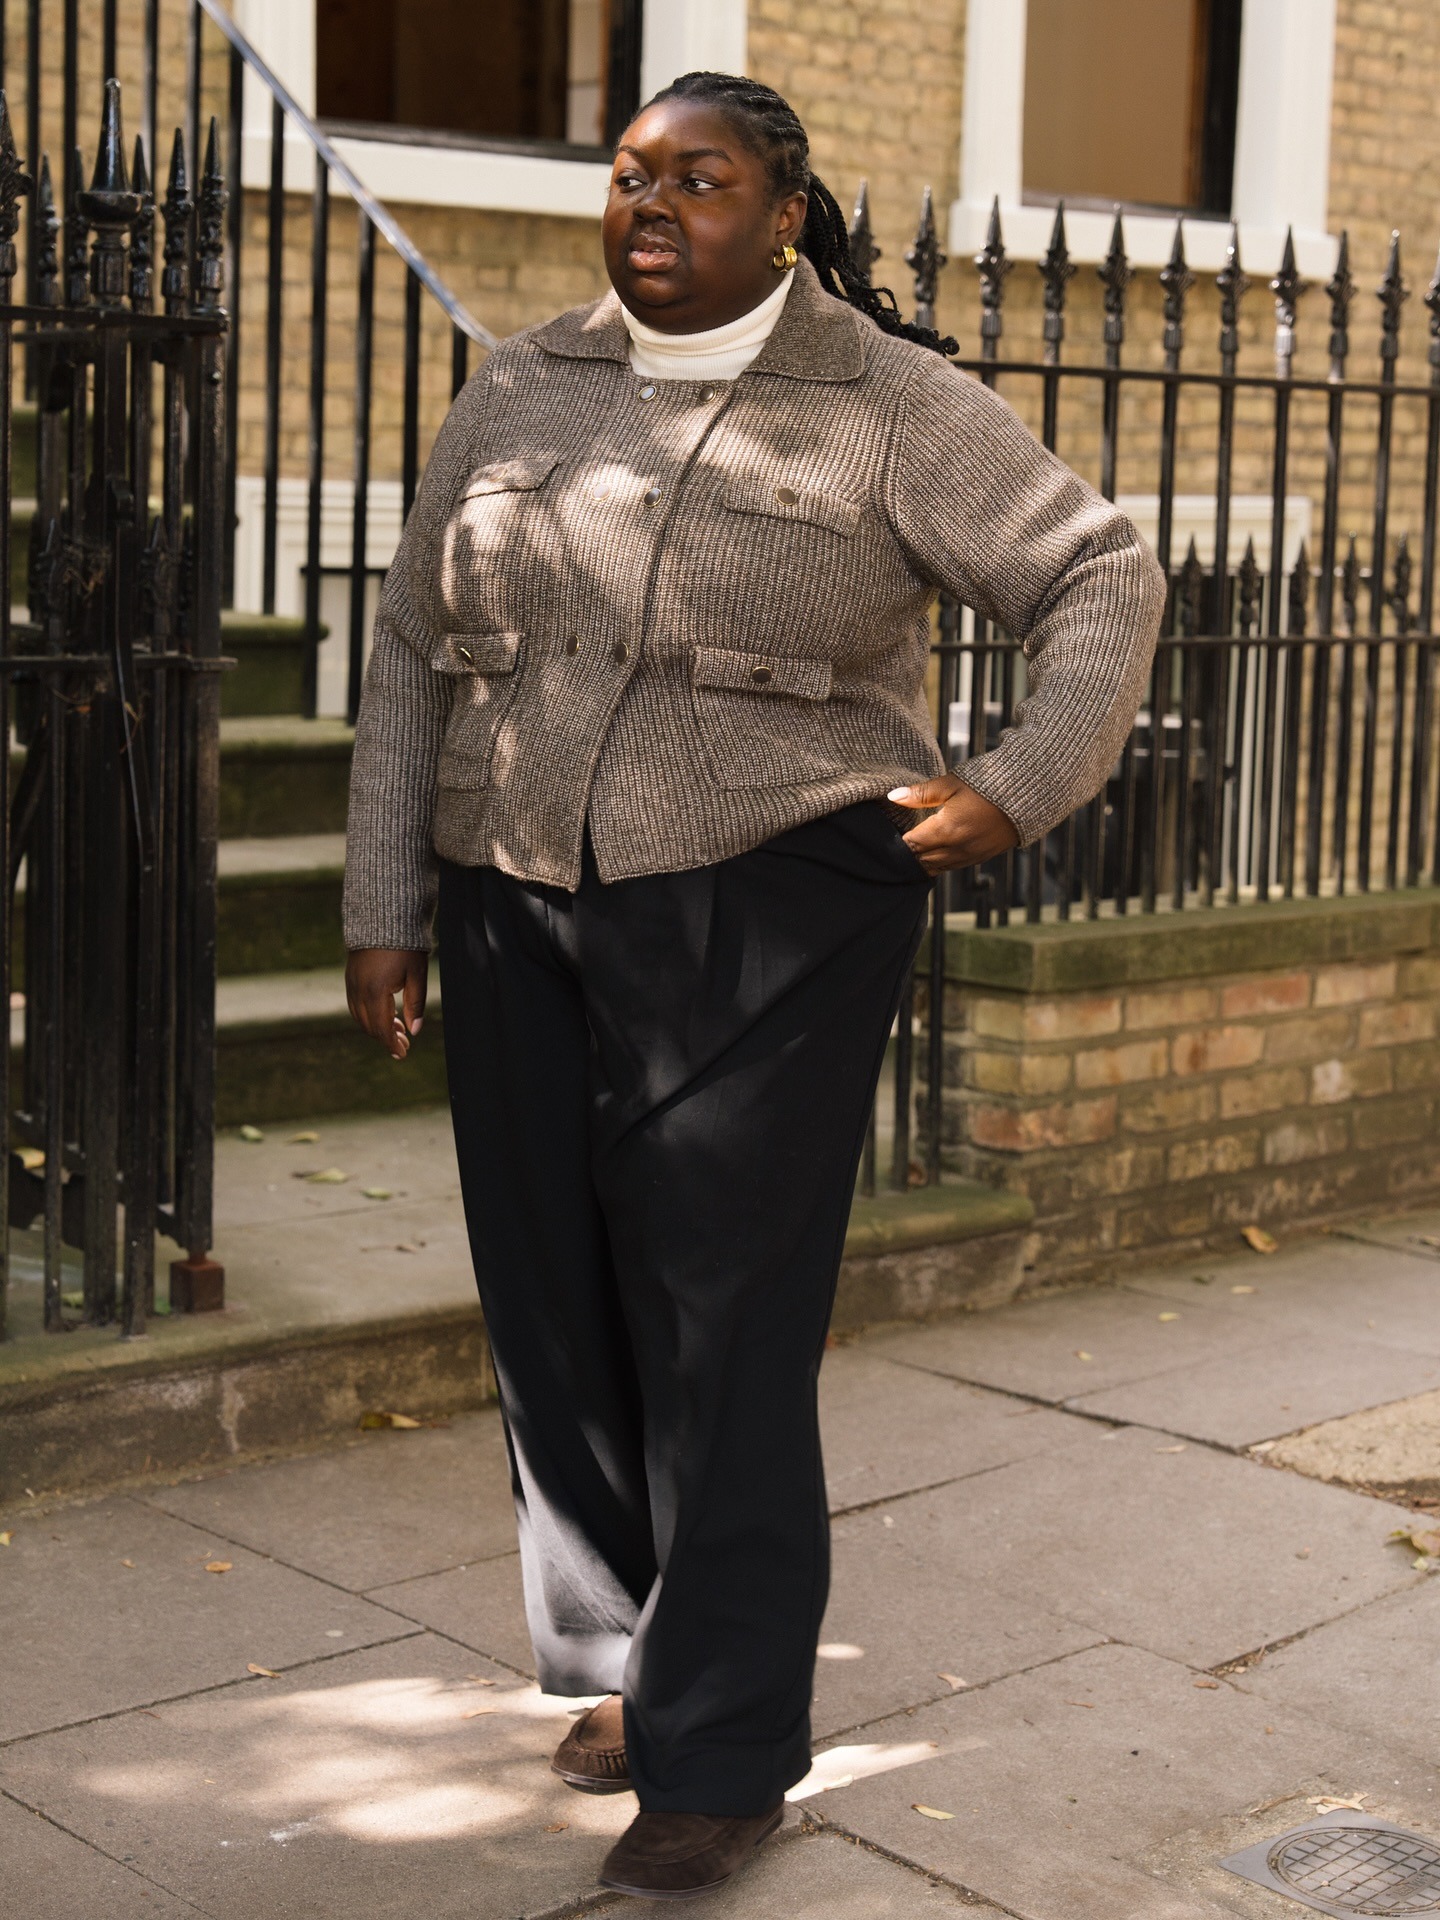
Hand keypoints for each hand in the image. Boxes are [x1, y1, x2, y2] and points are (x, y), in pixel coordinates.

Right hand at [345, 948, 428, 1060]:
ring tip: (397, 1030)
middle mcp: (358, 990)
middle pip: (369, 1025)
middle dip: (385, 1038)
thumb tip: (415, 1031)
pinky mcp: (350, 977)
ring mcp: (351, 983)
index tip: (403, 1054)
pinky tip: (385, 1015)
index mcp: (375, 991)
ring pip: (360, 1016)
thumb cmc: (404, 945)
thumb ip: (415, 1004)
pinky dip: (368, 1015)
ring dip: (376, 1027)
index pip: (381, 1028)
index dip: (391, 1044)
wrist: (382, 918)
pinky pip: (355, 1004)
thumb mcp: (416, 974)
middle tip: (404, 1045)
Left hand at [888, 774, 1019, 873]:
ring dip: (922, 860)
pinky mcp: (979, 858)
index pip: (910, 845)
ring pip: (935, 867)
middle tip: (897, 845)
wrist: (1026, 796)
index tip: (890, 835)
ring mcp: (968, 856)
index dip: (898, 843)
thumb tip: (893, 796)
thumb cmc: (987, 786)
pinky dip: (938, 862)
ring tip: (912, 851)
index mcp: (945, 830)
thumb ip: (920, 793)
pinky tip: (933, 854)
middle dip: (908, 854)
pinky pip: (951, 867)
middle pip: (920, 860)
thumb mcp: (951, 784)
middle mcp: (955, 848)